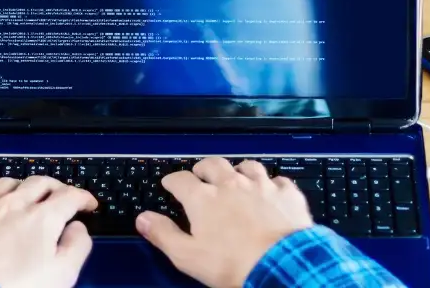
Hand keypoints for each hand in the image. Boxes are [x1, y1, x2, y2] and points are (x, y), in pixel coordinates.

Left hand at [0, 176, 96, 287]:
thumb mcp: (62, 275)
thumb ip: (77, 246)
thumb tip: (78, 229)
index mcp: (42, 217)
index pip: (70, 195)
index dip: (83, 197)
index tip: (88, 204)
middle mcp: (14, 205)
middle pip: (40, 182)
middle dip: (57, 187)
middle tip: (63, 198)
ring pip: (9, 183)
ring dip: (24, 187)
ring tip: (29, 197)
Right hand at [136, 157, 313, 287]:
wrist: (281, 264)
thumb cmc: (232, 263)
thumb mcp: (188, 256)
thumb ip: (163, 234)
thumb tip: (143, 219)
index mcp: (203, 199)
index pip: (181, 180)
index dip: (172, 180)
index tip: (170, 183)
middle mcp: (231, 185)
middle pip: (213, 165)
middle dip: (203, 168)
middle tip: (200, 175)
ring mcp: (261, 186)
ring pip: (247, 166)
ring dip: (238, 170)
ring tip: (235, 176)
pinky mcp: (286, 194)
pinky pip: (278, 180)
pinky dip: (272, 183)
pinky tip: (271, 190)